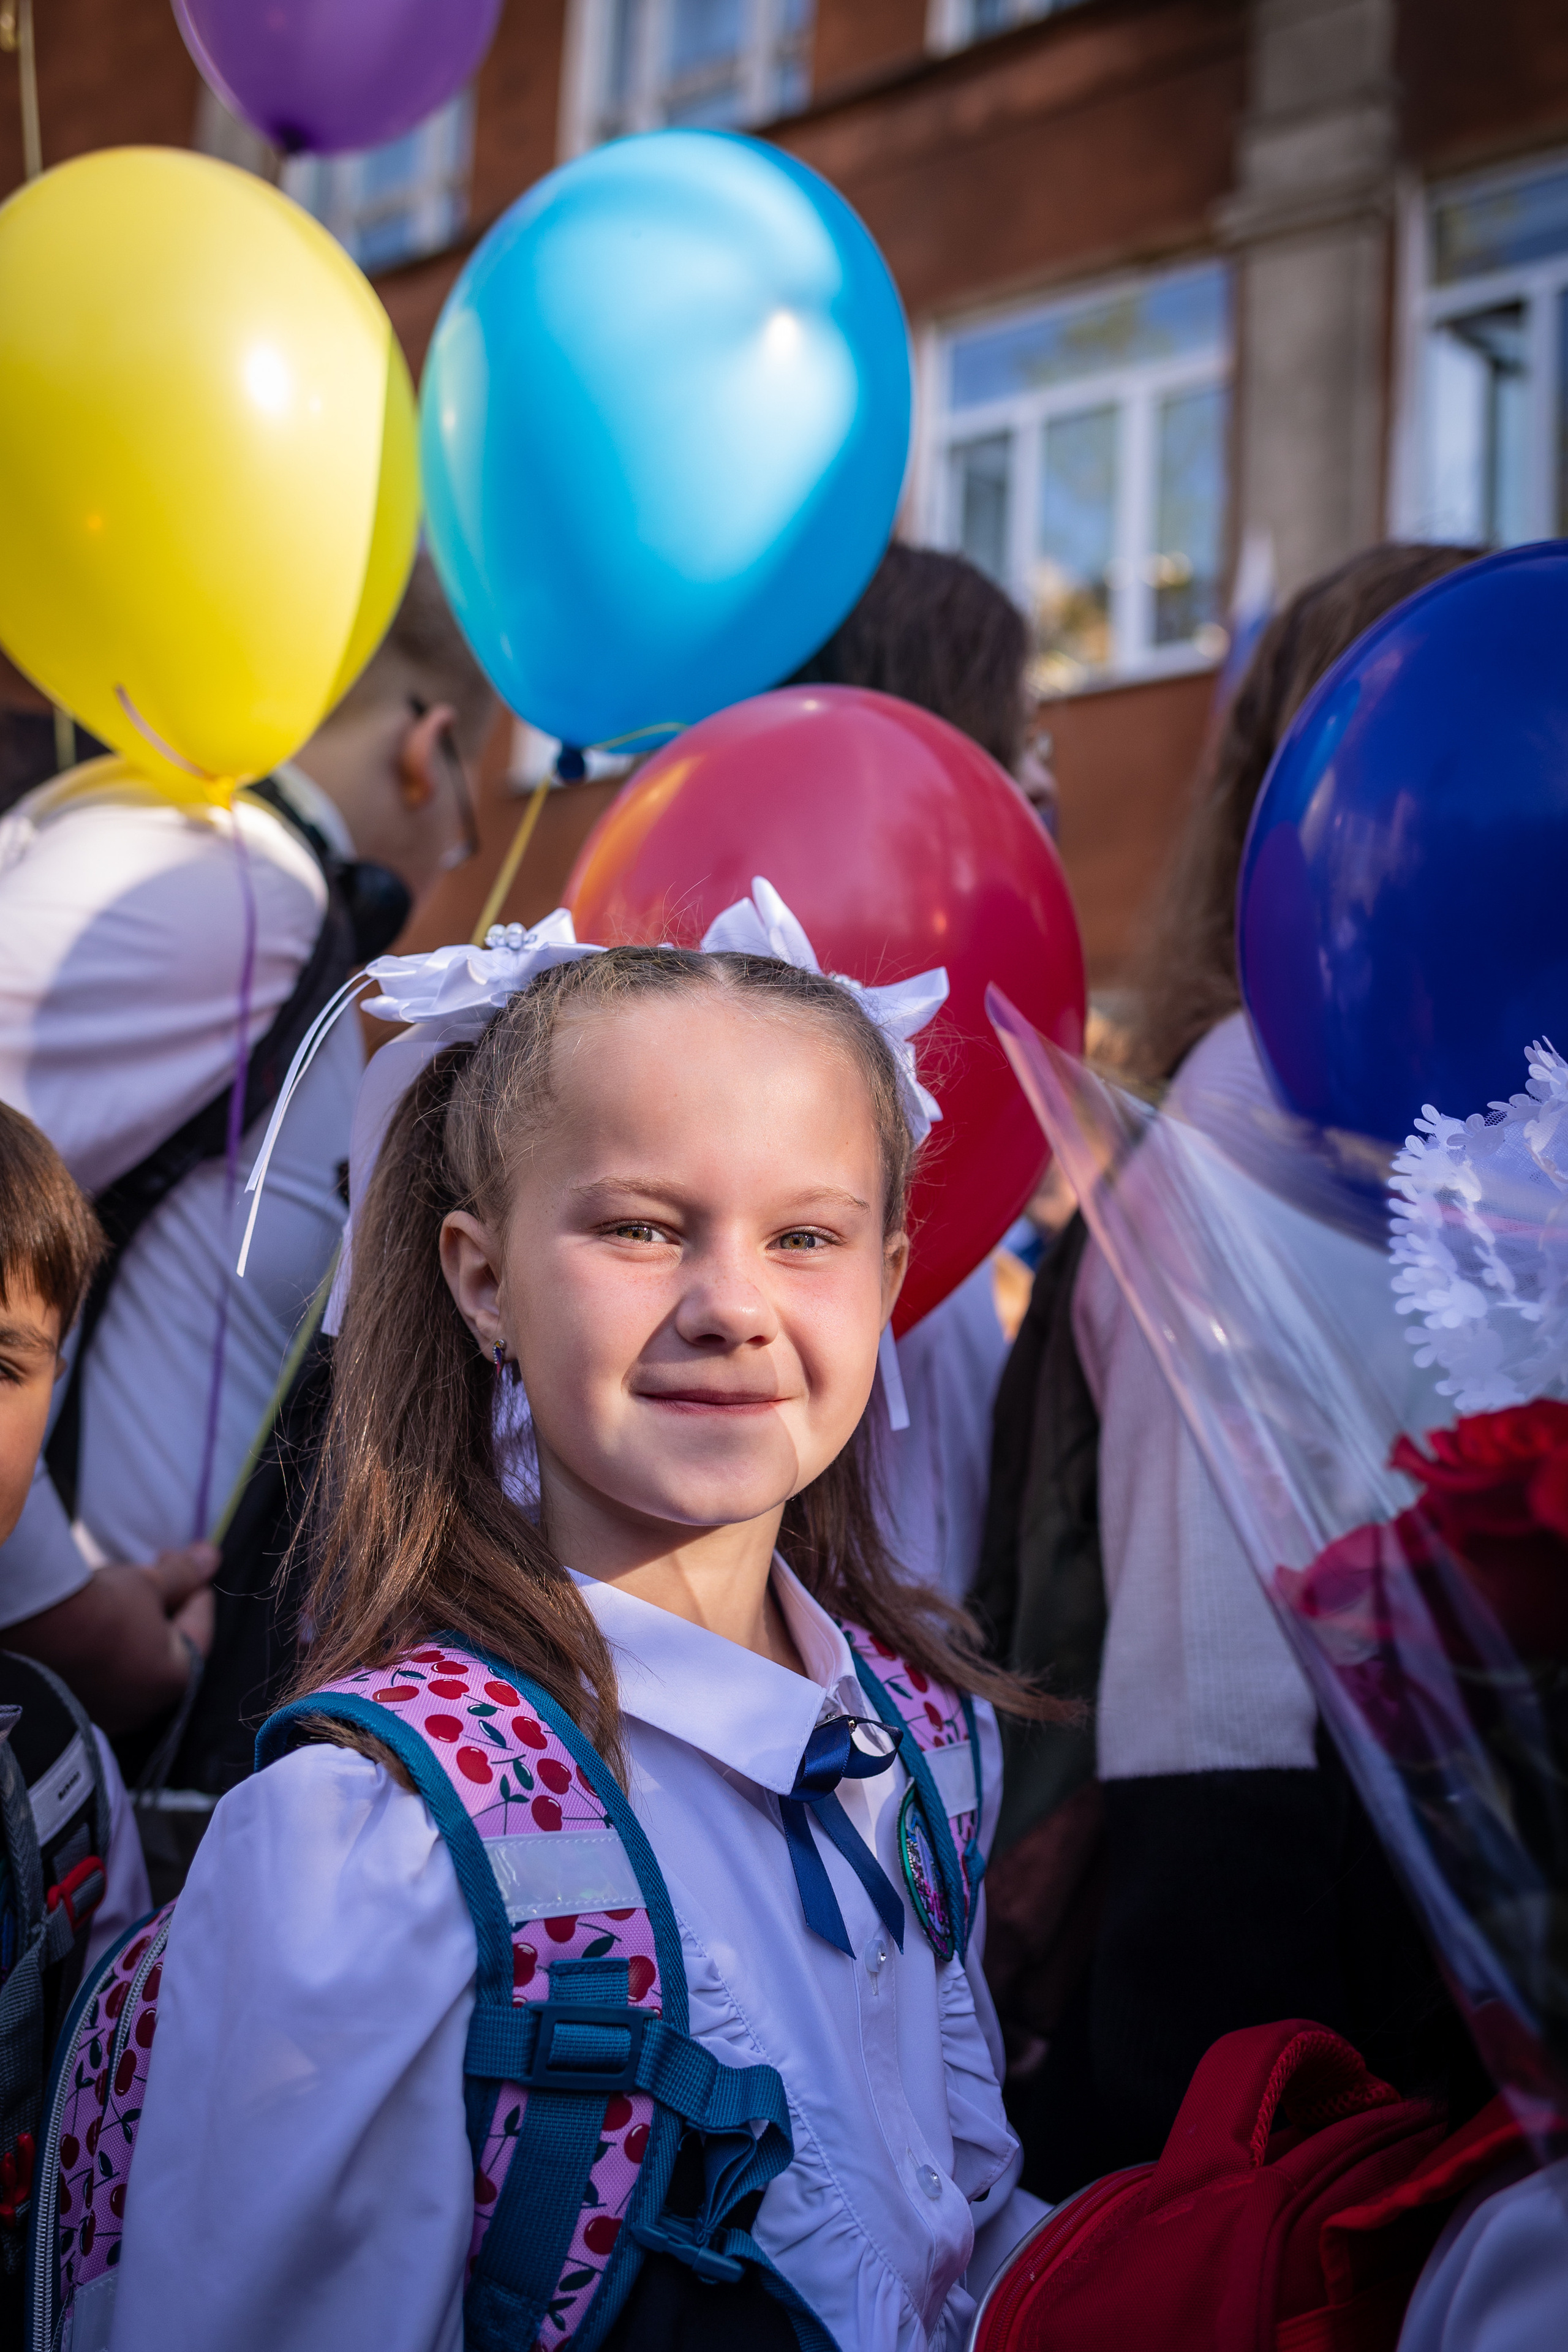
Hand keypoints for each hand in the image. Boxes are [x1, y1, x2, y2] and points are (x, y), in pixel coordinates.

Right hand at [3, 1542, 219, 1734]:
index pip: (201, 1625)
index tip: (188, 1563)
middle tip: (157, 1574)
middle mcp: (149, 1706)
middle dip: (167, 1607)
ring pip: (137, 1662)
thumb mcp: (150, 1583)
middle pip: (169, 1646)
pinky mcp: (79, 1708)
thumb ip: (185, 1574)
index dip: (197, 1588)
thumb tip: (212, 1556)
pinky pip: (107, 1674)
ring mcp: (112, 1713)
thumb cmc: (105, 1608)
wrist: (38, 1631)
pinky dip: (111, 1648)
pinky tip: (99, 1625)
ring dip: (137, 1628)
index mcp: (180, 1677)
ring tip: (125, 1596)